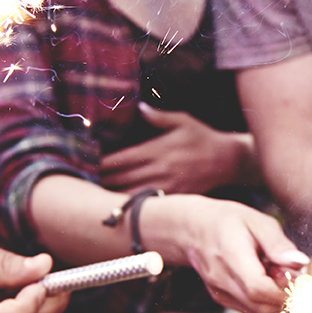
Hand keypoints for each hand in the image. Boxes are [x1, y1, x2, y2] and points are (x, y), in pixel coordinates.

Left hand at [100, 105, 257, 193]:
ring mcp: (167, 185)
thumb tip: (139, 107)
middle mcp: (160, 169)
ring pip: (132, 194)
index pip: (122, 159)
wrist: (228, 160)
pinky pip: (149, 202)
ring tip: (95, 195)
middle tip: (83, 181)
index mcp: (157, 150)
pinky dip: (132, 204)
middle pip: (122, 179)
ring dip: (113, 195)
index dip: (102, 163)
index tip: (87, 164)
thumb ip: (159, 117)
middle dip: (102, 180)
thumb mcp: (183, 121)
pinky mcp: (174, 196)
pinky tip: (120, 205)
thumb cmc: (203, 138)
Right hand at [142, 194, 307, 312]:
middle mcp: (222, 281)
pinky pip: (253, 312)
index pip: (259, 289)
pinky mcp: (223, 300)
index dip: (285, 290)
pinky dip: (268, 304)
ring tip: (278, 277)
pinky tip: (267, 283)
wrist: (194, 229)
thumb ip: (279, 245)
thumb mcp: (257, 222)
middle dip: (287, 299)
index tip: (300, 279)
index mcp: (230, 257)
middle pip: (262, 308)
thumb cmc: (228, 221)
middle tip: (293, 277)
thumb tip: (301, 263)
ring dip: (278, 303)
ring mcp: (221, 294)